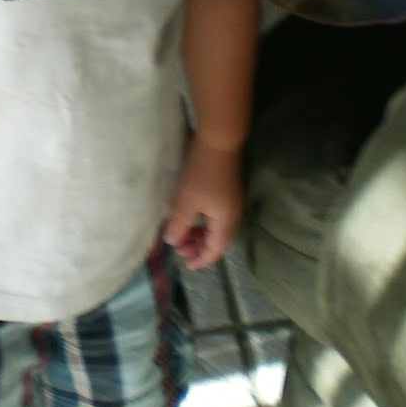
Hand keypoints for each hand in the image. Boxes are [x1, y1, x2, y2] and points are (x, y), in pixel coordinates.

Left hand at [163, 136, 242, 269]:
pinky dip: (203, 222)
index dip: (200, 260)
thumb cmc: (201, 173)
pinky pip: (216, 216)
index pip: (215, 250)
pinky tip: (190, 215)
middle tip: (179, 249)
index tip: (186, 265)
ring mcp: (232, 201)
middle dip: (198, 247)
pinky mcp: (227, 190)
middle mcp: (232, 215)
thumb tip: (173, 242)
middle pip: (217, 240)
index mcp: (225, 222)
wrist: (219, 140)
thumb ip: (179, 224)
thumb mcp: (185, 201)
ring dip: (199, 233)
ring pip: (216, 227)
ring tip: (182, 233)